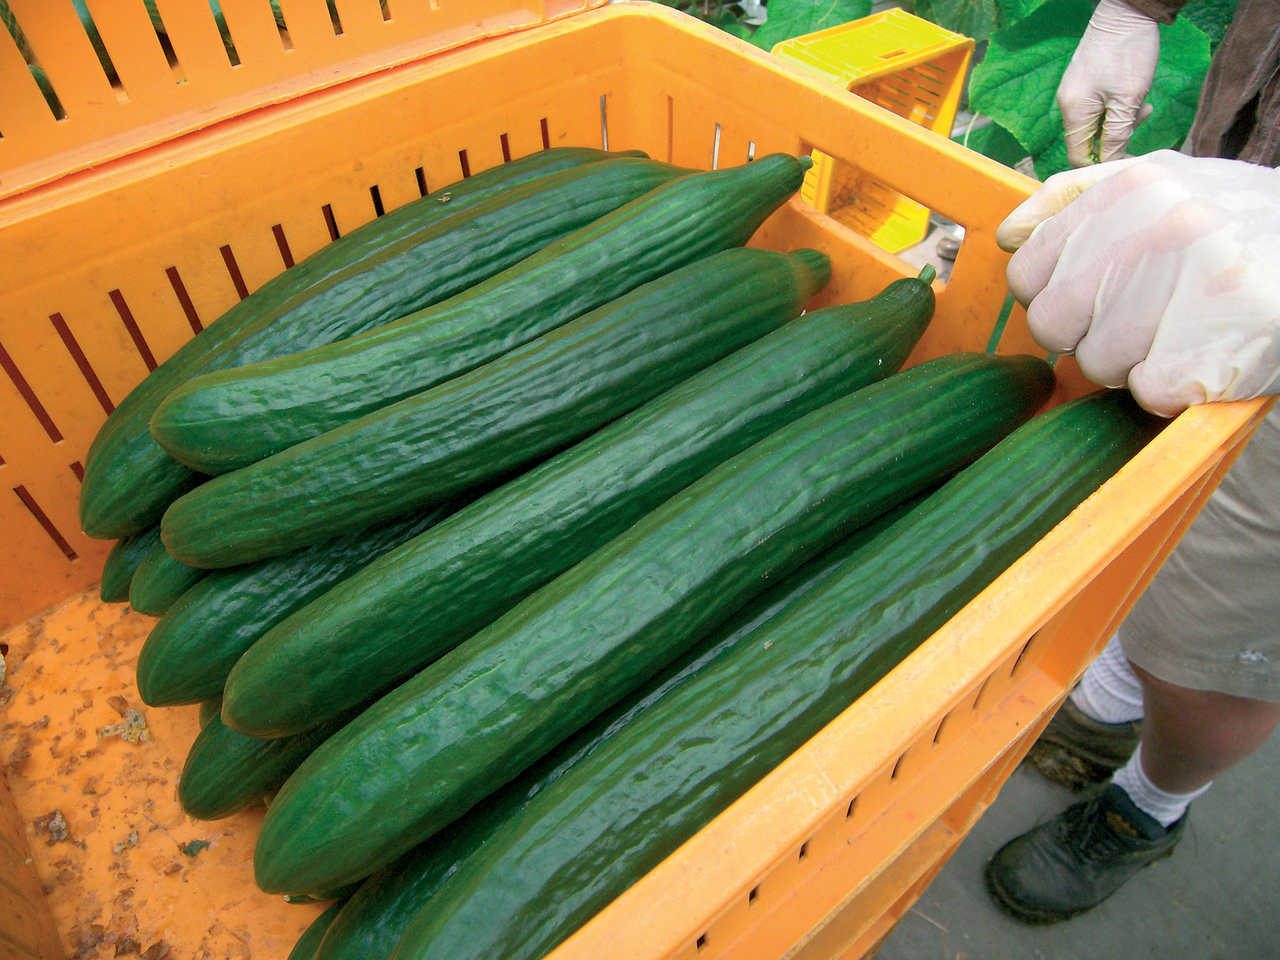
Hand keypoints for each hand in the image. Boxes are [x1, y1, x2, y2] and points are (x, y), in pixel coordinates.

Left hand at [996, 151, 1279, 416]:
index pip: (1027, 271)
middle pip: (1054, 324)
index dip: (1056, 296)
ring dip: (1133, 365)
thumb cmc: (1243, 225)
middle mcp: (1158, 227)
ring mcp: (1191, 284)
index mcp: (1132, 189)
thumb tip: (1010, 233)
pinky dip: (1170, 390)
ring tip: (1182, 332)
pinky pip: (1146, 392)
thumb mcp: (1166, 181)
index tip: (1095, 296)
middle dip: (1089, 334)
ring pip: (1097, 364)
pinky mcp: (1218, 341)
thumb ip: (1078, 199)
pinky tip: (1202, 356)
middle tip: (1143, 319)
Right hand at [1057, 0, 1160, 166]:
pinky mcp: (1082, 82)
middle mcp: (1067, 104)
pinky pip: (1096, 107)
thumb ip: (1117, 134)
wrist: (1126, 11)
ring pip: (1094, 123)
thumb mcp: (1128, 99)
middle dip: (1115, 137)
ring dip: (1119, 120)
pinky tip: (1131, 94)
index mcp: (1073, 112)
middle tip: (1141, 118)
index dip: (1102, 161)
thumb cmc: (1129, 53)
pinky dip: (1115, 106)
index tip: (1128, 154)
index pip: (1079, 156)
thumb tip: (1111, 161)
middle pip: (1087, 140)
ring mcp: (1073, 92)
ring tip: (1142, 104)